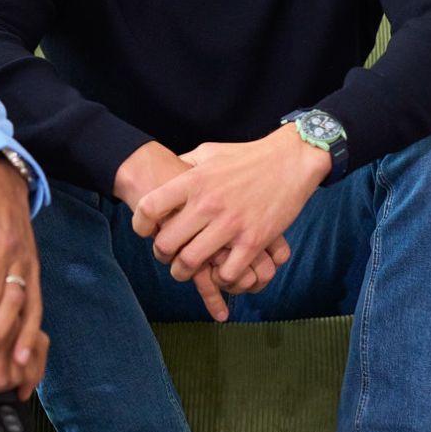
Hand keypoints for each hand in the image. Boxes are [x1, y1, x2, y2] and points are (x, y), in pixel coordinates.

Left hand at [114, 141, 290, 321]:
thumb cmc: (246, 157)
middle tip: (166, 256)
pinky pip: (227, 272)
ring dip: (184, 272)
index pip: (149, 207)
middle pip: (166, 243)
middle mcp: (207, 203)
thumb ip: (183, 166)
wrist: (290, 160)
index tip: (144, 230)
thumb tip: (162, 175)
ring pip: (191, 262)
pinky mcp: (254, 240)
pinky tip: (220, 271)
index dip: (139, 224)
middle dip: (161, 255)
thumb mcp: (208, 153)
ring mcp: (231, 224)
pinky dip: (220, 278)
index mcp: (193, 181)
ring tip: (185, 269)